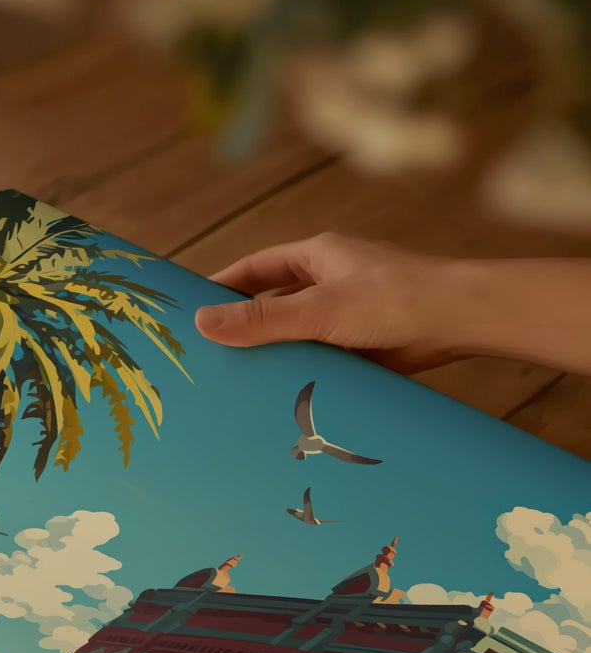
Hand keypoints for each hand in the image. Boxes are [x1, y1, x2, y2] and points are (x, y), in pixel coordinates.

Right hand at [194, 232, 465, 372]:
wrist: (461, 321)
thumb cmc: (395, 299)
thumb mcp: (318, 310)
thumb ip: (261, 319)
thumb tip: (202, 323)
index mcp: (319, 256)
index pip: (256, 268)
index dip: (223, 286)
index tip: (191, 308)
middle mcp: (332, 281)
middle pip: (274, 302)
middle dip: (245, 325)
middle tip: (208, 353)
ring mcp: (348, 313)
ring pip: (297, 334)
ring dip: (275, 354)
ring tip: (238, 382)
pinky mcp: (364, 344)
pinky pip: (321, 358)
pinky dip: (302, 373)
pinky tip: (282, 395)